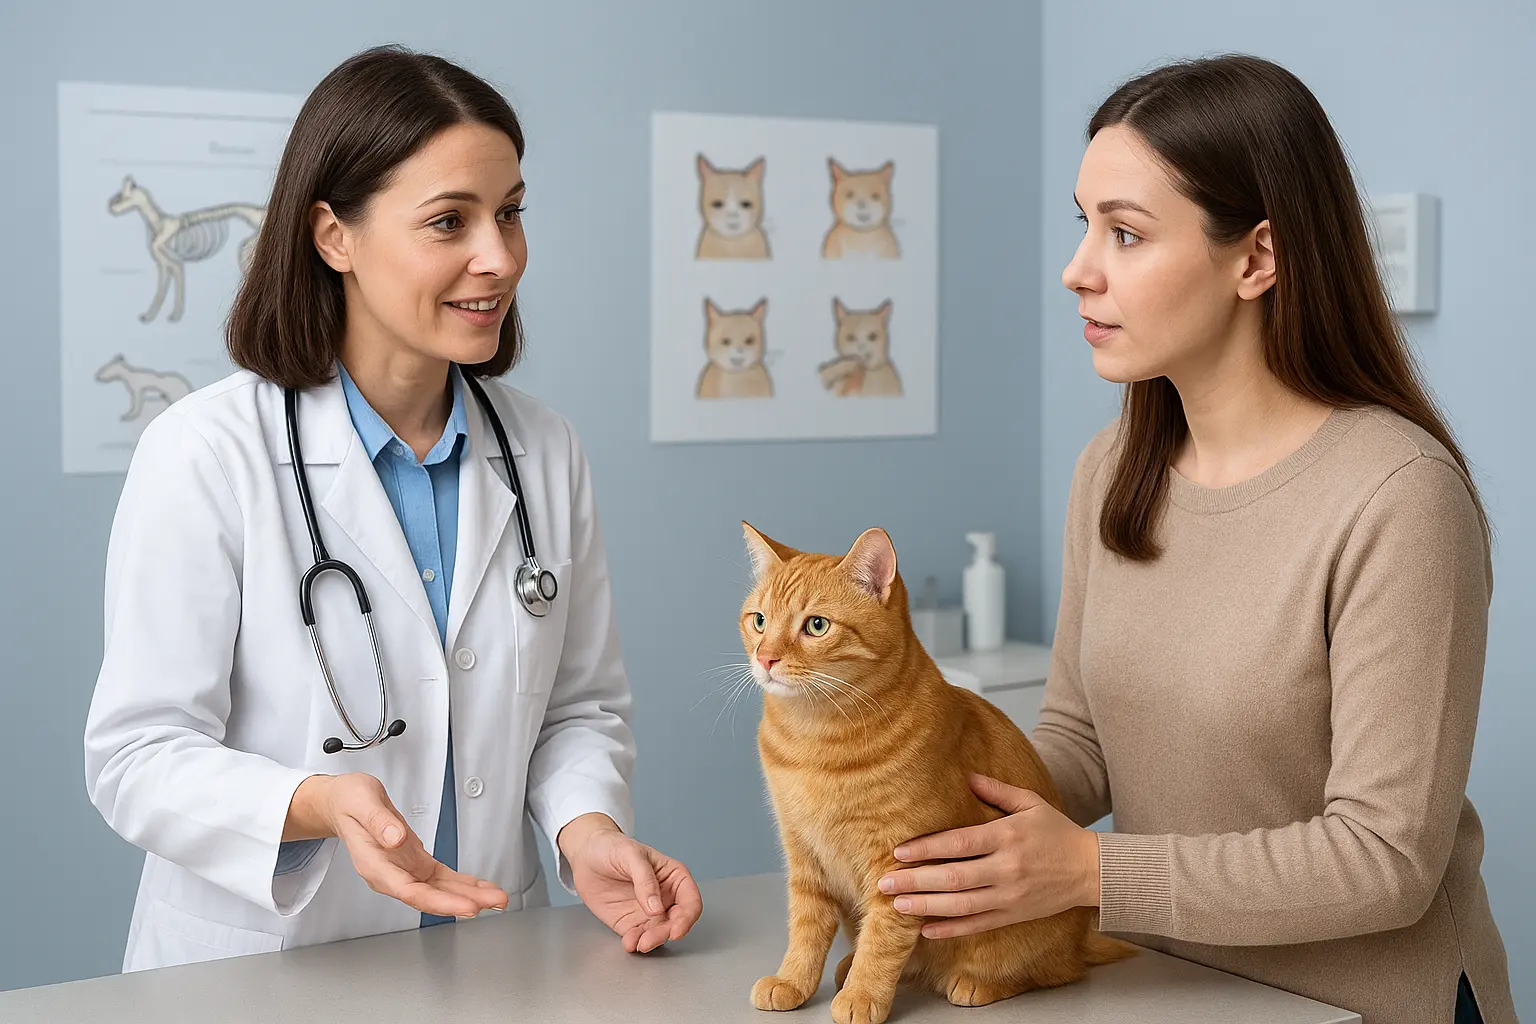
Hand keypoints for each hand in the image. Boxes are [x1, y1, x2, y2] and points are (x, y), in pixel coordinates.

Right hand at [292, 774, 508, 917]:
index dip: (440, 902)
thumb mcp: (360, 801)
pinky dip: (462, 883)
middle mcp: (391, 874)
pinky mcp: (414, 862)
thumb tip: (396, 839)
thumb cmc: (348, 801)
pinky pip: (441, 878)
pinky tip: (480, 888)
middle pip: (431, 896)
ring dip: (469, 895)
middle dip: (465, 901)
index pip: (411, 892)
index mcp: (375, 865)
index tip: (466, 906)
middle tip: (495, 902)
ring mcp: (404, 870)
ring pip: (440, 890)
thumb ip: (378, 822)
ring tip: (497, 897)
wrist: (341, 802)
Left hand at [558, 813, 702, 952]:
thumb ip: (645, 880)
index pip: (690, 901)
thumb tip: (656, 908)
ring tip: (638, 943)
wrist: (586, 856)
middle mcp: (665, 897)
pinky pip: (638, 937)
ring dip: (651, 941)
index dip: (687, 917)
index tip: (676, 929)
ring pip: (659, 933)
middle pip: (676, 921)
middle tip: (650, 939)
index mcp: (674, 877)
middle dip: (666, 933)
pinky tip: (629, 942)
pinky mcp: (631, 923)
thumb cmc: (613, 847)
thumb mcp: (631, 855)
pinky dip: (635, 943)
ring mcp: (649, 912)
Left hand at [877, 774, 1099, 939]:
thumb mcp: (1031, 803)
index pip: (960, 844)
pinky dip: (951, 929)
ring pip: (962, 905)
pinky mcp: (1014, 915)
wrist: (1091, 870)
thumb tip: (967, 776)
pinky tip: (925, 929)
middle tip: (883, 881)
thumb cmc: (1057, 832)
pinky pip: (978, 925)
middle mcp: (1007, 868)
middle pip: (955, 877)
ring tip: (897, 905)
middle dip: (916, 880)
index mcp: (1007, 836)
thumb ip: (997, 791)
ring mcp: (1010, 895)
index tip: (899, 852)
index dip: (928, 848)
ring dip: (926, 906)